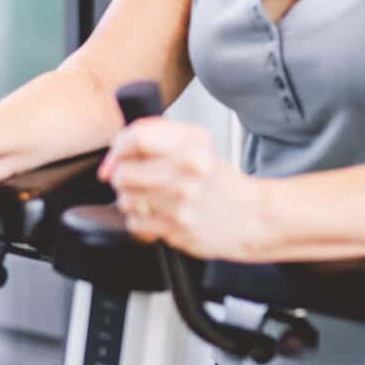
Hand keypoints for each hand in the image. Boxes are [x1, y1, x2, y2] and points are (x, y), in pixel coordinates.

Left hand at [99, 116, 267, 259]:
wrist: (251, 216)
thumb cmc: (216, 180)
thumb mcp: (195, 143)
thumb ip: (154, 137)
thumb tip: (113, 157)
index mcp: (191, 143)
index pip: (136, 138)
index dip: (118, 148)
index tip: (118, 155)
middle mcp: (187, 170)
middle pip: (124, 172)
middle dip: (121, 177)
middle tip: (135, 179)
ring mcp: (182, 201)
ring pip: (125, 199)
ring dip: (131, 200)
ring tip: (151, 198)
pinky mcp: (177, 228)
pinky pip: (135, 223)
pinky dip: (141, 221)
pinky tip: (159, 215)